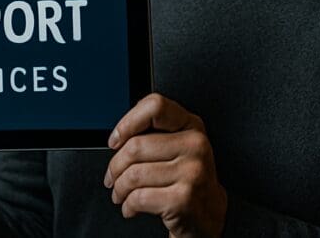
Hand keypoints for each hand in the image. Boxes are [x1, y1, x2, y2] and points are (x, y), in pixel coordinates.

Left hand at [104, 93, 226, 237]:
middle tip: (112, 177)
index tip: (116, 140)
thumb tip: (118, 136)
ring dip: (119, 188)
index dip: (127, 122)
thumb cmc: (185, 176)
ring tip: (120, 193)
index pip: (155, 106)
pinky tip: (131, 207)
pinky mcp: (183, 199)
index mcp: (191, 125)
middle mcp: (195, 144)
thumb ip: (154, 132)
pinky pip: (139, 197)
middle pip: (136, 146)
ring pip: (134, 174)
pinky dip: (128, 205)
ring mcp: (192, 172)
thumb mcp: (178, 145)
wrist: (207, 212)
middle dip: (115, 166)